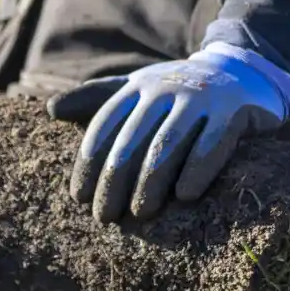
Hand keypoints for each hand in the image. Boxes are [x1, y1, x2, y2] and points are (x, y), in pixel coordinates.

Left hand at [48, 44, 289, 222]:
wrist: (238, 74)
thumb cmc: (174, 93)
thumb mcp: (135, 90)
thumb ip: (95, 100)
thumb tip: (51, 110)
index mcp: (136, 87)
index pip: (103, 126)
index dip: (88, 163)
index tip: (78, 197)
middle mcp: (164, 88)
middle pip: (130, 140)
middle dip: (113, 182)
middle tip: (104, 216)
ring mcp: (199, 98)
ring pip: (166, 145)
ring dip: (149, 183)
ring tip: (139, 213)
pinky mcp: (232, 111)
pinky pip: (212, 144)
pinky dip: (197, 170)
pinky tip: (184, 196)